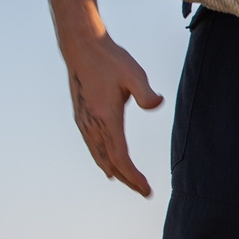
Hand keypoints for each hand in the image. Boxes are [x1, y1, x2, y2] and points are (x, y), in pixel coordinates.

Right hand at [65, 33, 162, 194]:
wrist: (81, 47)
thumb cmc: (110, 59)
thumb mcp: (134, 74)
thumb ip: (145, 93)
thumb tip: (157, 103)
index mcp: (106, 120)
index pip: (120, 158)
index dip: (133, 177)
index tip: (146, 189)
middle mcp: (92, 125)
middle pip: (110, 162)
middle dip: (127, 179)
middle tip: (143, 191)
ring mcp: (84, 122)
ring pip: (99, 156)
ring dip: (114, 170)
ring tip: (127, 181)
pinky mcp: (81, 116)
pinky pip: (92, 146)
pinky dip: (102, 159)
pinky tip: (106, 162)